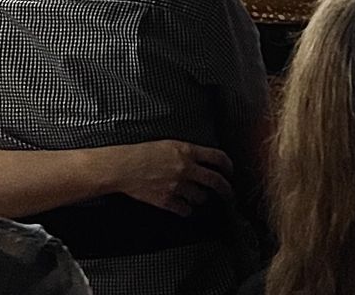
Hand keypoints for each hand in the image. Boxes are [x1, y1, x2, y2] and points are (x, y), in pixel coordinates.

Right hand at [104, 140, 233, 215]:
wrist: (123, 167)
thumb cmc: (143, 153)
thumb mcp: (170, 145)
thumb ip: (189, 152)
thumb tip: (204, 160)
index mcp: (187, 152)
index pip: (218, 157)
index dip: (229, 166)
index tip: (230, 171)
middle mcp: (185, 169)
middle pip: (216, 181)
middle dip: (226, 189)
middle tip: (229, 194)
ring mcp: (177, 186)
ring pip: (201, 198)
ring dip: (201, 198)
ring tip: (196, 196)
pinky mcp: (167, 201)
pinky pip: (186, 210)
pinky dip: (187, 209)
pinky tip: (184, 206)